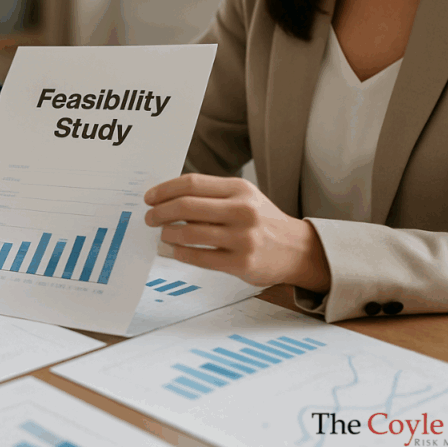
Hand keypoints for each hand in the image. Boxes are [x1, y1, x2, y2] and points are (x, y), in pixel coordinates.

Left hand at [144, 174, 329, 291]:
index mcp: (240, 189)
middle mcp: (242, 210)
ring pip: (189, 233)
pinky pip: (199, 257)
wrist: (297, 249)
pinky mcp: (241, 263)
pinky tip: (174, 250)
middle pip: (186, 206)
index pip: (192, 183)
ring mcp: (243, 238)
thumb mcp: (244, 198)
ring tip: (162, 234)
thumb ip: (211, 195)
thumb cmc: (262, 221)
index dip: (164, 190)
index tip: (150, 197)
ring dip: (167, 234)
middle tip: (150, 218)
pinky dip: (180, 253)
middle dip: (160, 212)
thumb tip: (168, 199)